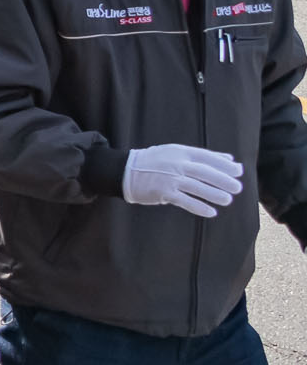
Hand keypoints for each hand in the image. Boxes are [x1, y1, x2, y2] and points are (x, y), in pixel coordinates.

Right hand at [122, 144, 244, 216]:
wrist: (124, 171)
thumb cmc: (154, 161)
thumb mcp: (177, 152)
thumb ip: (203, 156)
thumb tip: (230, 160)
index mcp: (181, 152)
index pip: (207, 157)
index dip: (224, 165)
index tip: (239, 171)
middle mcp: (176, 164)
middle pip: (204, 172)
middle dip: (222, 180)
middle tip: (237, 187)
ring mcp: (169, 178)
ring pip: (196, 187)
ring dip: (213, 194)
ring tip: (227, 200)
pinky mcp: (163, 192)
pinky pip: (184, 201)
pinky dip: (198, 207)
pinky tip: (211, 212)